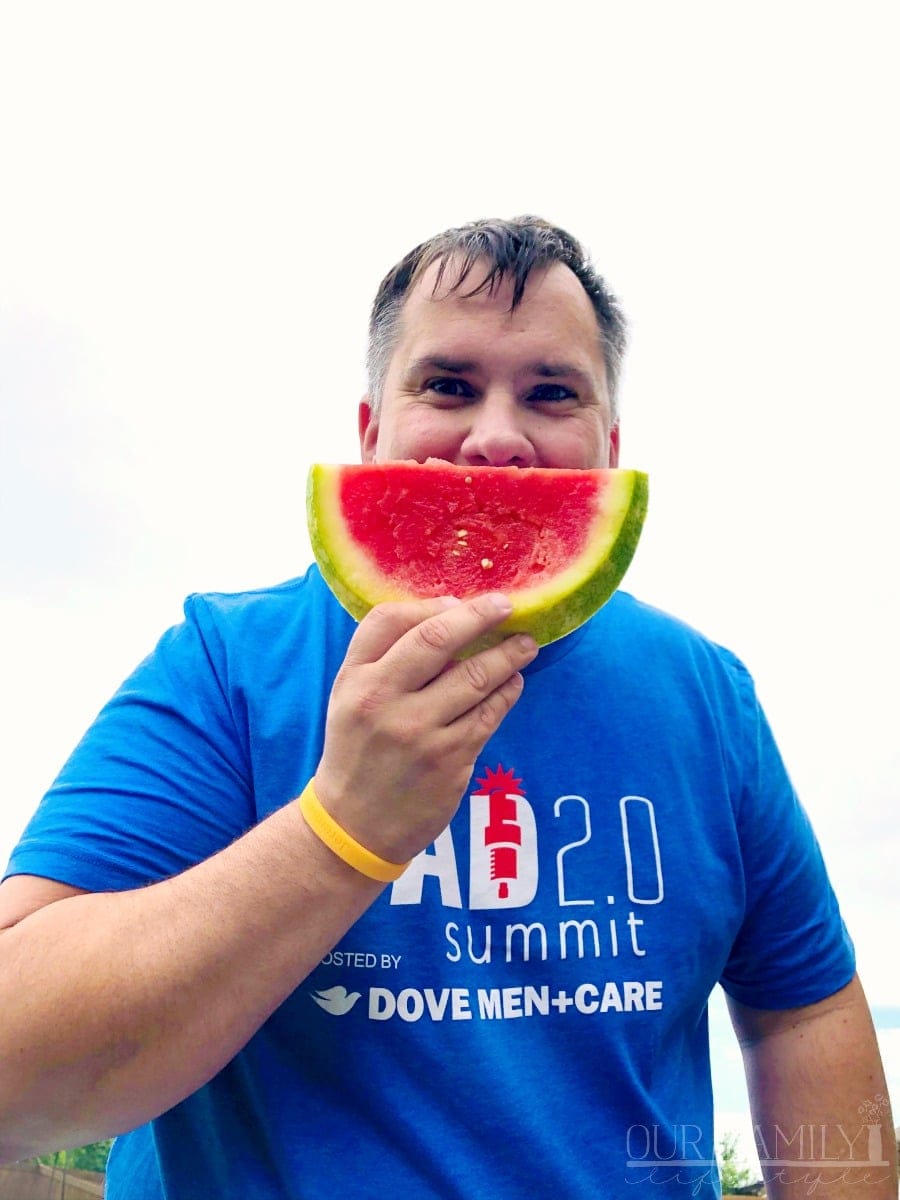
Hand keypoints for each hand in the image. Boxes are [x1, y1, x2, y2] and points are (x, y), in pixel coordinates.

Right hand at [313, 593, 537, 862]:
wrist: (355, 826)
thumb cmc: (358, 751)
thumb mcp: (349, 699)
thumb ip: (383, 658)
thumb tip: (447, 616)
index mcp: (355, 680)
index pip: (389, 620)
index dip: (430, 604)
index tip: (460, 601)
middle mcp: (382, 700)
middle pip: (437, 639)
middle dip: (479, 616)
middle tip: (507, 606)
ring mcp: (418, 731)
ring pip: (475, 677)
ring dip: (508, 655)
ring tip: (526, 645)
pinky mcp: (449, 760)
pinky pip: (489, 715)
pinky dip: (507, 692)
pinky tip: (514, 683)